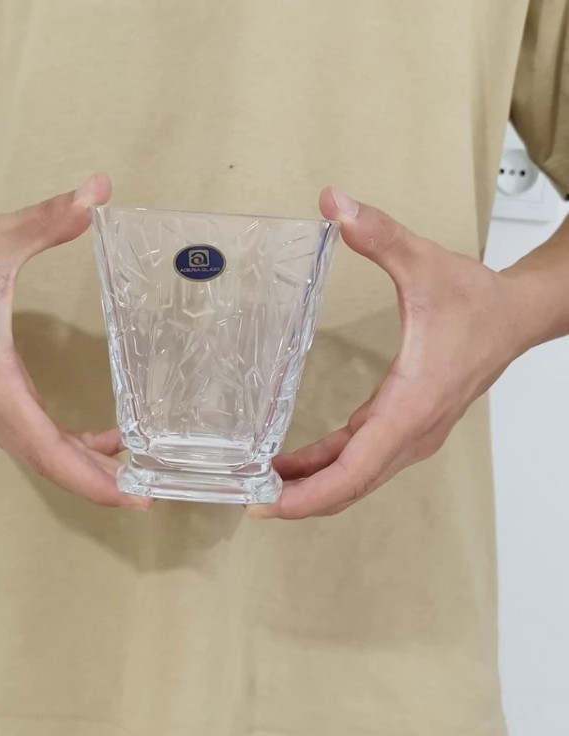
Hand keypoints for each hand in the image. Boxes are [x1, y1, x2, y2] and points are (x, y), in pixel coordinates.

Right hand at [0, 173, 151, 509]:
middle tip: (150, 495)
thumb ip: (51, 219)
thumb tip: (99, 190)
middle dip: (98, 482)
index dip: (90, 476)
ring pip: (40, 455)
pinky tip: (104, 443)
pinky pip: (32, 439)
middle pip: (47, 461)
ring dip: (86, 469)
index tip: (131, 495)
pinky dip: (68, 449)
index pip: (44, 445)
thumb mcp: (0, 239)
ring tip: (137, 475)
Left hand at [249, 187, 527, 519]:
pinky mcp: (404, 425)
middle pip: (350, 485)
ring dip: (310, 488)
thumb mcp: (424, 263)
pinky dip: (326, 468)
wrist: (516, 318)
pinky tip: (294, 466)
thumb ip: (378, 235)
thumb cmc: (476, 302)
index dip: (310, 493)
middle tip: (248, 501)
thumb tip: (333, 202)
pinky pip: (360, 458)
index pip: (356, 468)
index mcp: (412, 405)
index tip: (269, 505)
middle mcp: (411, 431)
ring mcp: (409, 433)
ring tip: (260, 488)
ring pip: (355, 478)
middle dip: (300, 500)